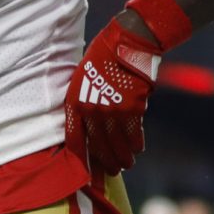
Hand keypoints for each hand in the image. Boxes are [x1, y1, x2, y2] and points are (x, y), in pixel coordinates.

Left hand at [65, 13, 166, 177]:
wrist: (126, 43)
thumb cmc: (102, 57)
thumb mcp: (82, 77)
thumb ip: (83, 101)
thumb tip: (89, 123)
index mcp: (75, 102)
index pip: (75, 138)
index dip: (81, 156)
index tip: (85, 169)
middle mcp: (92, 111)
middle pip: (98, 144)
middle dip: (106, 160)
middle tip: (112, 171)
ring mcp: (112, 111)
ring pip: (117, 143)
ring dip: (123, 157)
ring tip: (127, 165)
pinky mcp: (132, 109)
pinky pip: (134, 133)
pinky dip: (136, 143)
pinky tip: (138, 149)